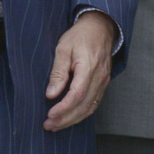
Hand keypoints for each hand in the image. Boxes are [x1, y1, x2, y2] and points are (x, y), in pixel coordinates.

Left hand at [43, 10, 117, 131]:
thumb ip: (58, 72)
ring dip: (73, 119)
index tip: (50, 115)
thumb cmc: (80, 36)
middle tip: (49, 126)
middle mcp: (99, 78)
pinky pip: (94, 103)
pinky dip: (81, 113)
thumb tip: (51, 94)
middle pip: (84, 106)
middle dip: (66, 119)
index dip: (64, 108)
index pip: (77, 95)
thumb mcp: (63, 48)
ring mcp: (104, 82)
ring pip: (90, 108)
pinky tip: (70, 117)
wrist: (100, 27)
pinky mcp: (103, 83)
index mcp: (89, 67)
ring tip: (57, 125)